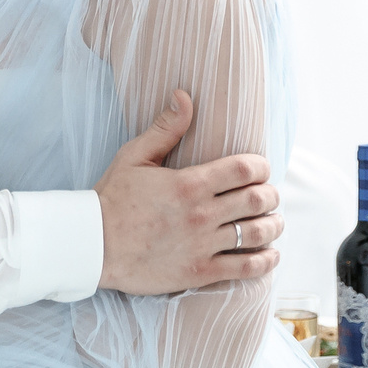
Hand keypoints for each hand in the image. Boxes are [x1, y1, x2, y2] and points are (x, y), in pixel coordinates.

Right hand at [92, 90, 283, 294]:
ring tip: (274, 222)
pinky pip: (245, 268)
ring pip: (257, 234)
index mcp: (189, 183)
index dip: (261, 166)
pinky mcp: (199, 272)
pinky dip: (265, 261)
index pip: (245, 169)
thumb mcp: (134, 156)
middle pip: (258, 200)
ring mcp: (202, 245)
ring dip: (274, 225)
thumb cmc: (113, 198)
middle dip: (271, 194)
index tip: (260, 169)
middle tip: (268, 194)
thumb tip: (184, 96)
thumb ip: (165, 128)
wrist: (93, 245)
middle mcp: (201, 214)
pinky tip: (269, 254)